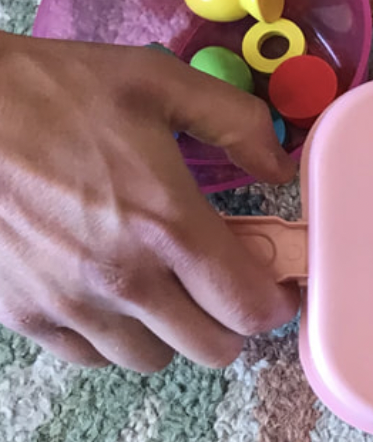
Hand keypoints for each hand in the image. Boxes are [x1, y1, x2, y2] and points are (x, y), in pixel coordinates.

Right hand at [0, 32, 300, 371]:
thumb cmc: (53, 90)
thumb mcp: (157, 81)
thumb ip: (234, 122)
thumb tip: (278, 165)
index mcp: (167, 225)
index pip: (250, 308)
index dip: (275, 303)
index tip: (275, 284)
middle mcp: (123, 278)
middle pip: (212, 349)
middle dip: (229, 320)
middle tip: (219, 283)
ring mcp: (69, 304)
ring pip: (152, 360)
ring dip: (169, 332)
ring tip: (161, 286)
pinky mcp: (23, 314)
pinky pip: (90, 357)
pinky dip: (110, 337)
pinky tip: (108, 293)